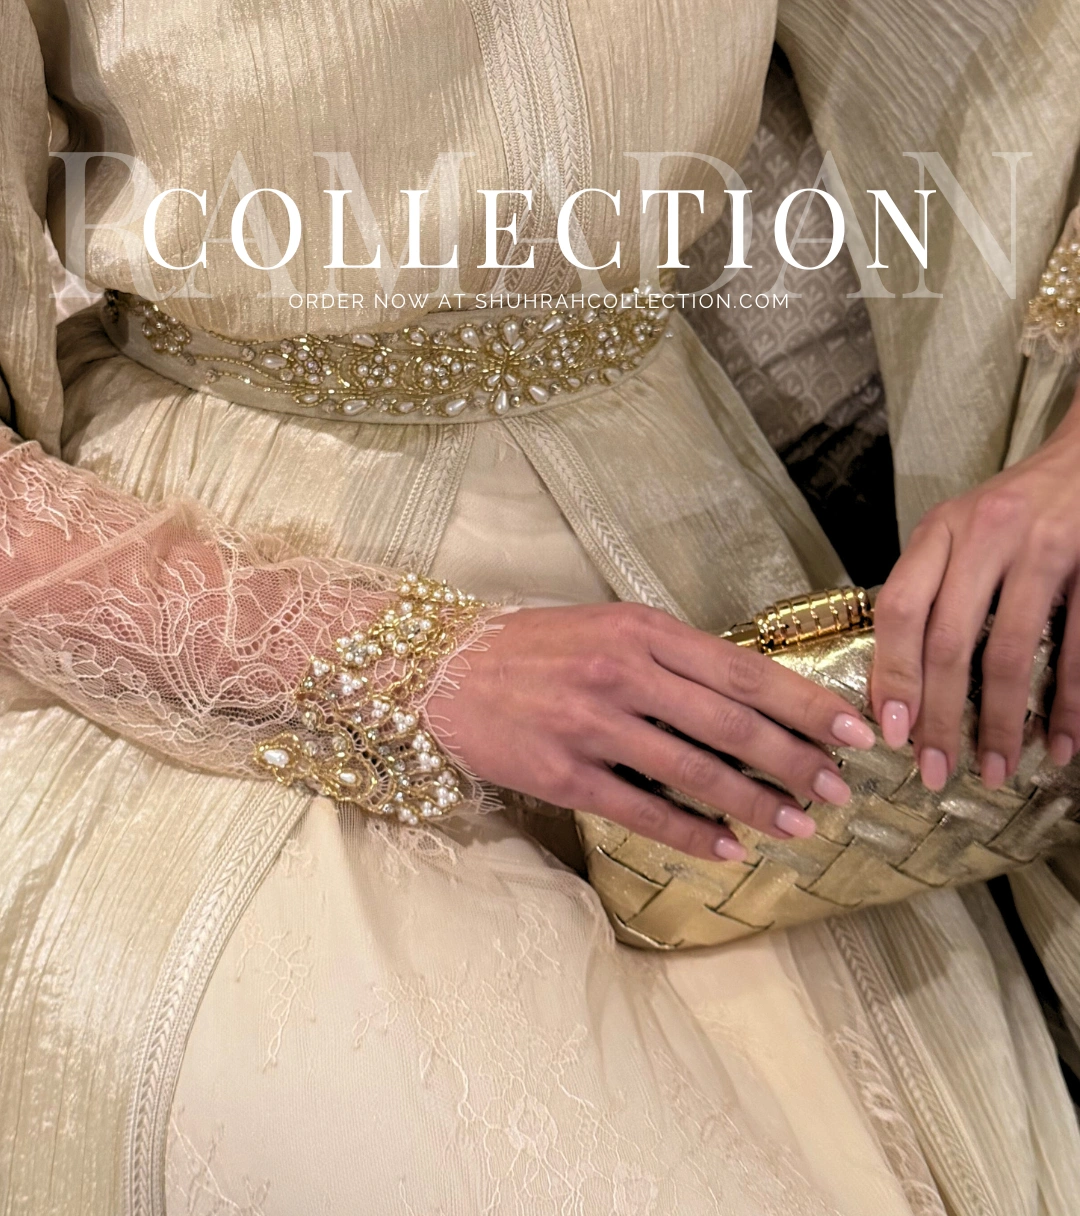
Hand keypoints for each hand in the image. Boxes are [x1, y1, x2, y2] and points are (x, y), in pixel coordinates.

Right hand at [427, 601, 874, 861]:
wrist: (440, 669)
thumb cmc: (534, 648)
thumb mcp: (607, 629)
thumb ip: (670, 657)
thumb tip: (747, 699)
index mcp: (642, 629)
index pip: (741, 669)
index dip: (804, 703)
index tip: (853, 730)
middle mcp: (622, 672)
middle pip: (730, 722)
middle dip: (795, 760)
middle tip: (840, 790)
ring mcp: (591, 724)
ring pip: (694, 771)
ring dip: (755, 803)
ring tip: (800, 826)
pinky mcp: (563, 772)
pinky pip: (641, 810)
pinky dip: (691, 834)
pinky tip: (727, 850)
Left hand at [871, 386, 1079, 791]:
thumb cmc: (1013, 507)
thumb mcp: (958, 529)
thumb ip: (929, 586)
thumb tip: (896, 680)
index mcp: (941, 530)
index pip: (899, 606)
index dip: (891, 673)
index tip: (890, 732)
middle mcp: (984, 535)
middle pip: (950, 640)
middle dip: (941, 717)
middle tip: (937, 772)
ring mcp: (1041, 550)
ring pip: (1013, 651)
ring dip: (1004, 722)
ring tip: (998, 770)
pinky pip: (1077, 648)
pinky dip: (1068, 705)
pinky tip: (1060, 744)